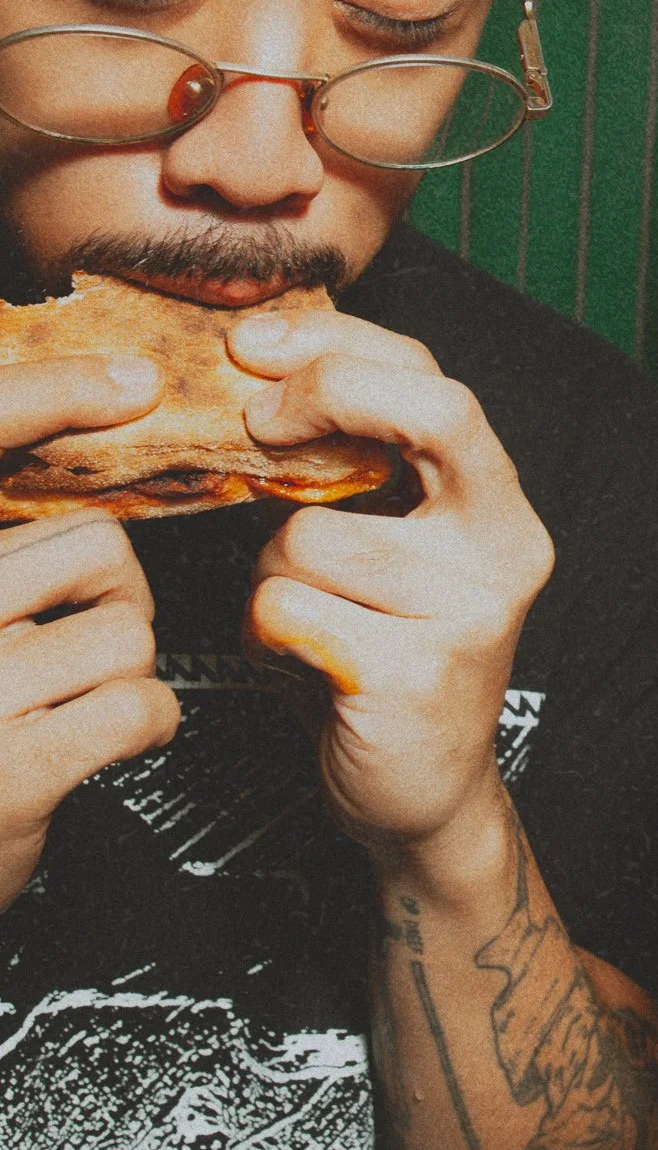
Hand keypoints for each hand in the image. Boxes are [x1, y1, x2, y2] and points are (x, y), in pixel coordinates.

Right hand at [0, 354, 180, 907]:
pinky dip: (150, 723)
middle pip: (94, 546)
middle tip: (88, 636)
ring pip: (125, 630)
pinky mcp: (15, 767)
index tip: (128, 382)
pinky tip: (121, 739)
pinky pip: (136, 704)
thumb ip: (3, 560)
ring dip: (130, 668)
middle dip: (119, 594)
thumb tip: (87, 474)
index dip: (49, 395)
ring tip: (86, 698)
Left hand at [229, 305, 553, 876]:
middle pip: (425, 415)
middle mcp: (504, 548)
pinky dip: (264, 633)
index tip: (255, 348)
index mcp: (498, 504)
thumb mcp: (387, 546)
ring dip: (270, 574)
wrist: (421, 794)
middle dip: (325, 393)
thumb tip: (251, 373)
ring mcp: (469, 612)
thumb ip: (354, 469)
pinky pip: (284, 609)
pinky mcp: (415, 673)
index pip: (436, 381)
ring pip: (308, 536)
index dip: (341, 347)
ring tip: (302, 617)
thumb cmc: (384, 651)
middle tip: (253, 421)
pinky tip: (301, 661)